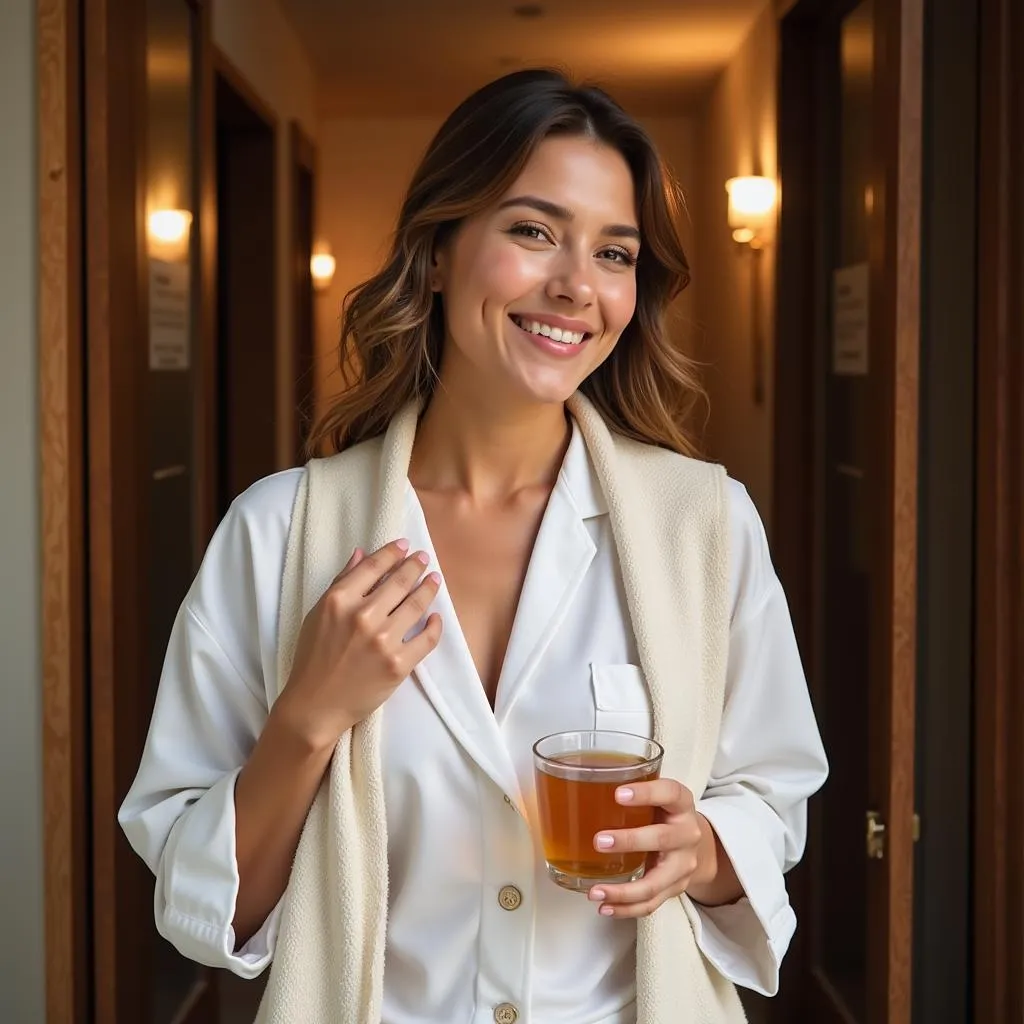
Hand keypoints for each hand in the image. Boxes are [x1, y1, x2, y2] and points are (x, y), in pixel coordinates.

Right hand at [272, 539, 442, 750]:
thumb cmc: (312, 659)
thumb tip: (361, 553)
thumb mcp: (317, 614)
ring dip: (429, 588)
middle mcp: (363, 616)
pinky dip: (435, 625)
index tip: (404, 545)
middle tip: (424, 558)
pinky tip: (435, 617)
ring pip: (417, 605)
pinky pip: (427, 638)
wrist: (315, 705)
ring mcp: (383, 640)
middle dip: (416, 565)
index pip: (374, 566)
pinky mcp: (399, 664)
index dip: (392, 553)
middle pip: (400, 582)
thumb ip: (340, 582)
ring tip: (435, 579)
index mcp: (339, 600)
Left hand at [587, 778, 739, 917]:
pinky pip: (651, 903)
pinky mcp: (675, 888)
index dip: (646, 793)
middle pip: (662, 839)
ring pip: (655, 882)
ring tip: (596, 891)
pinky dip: (626, 908)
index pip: (670, 793)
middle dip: (629, 841)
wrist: (693, 842)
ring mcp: (683, 865)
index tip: (618, 793)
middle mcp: (687, 834)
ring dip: (624, 890)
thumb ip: (628, 790)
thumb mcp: (655, 795)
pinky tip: (605, 906)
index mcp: (681, 803)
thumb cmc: (663, 813)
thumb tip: (574, 782)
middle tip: (599, 841)